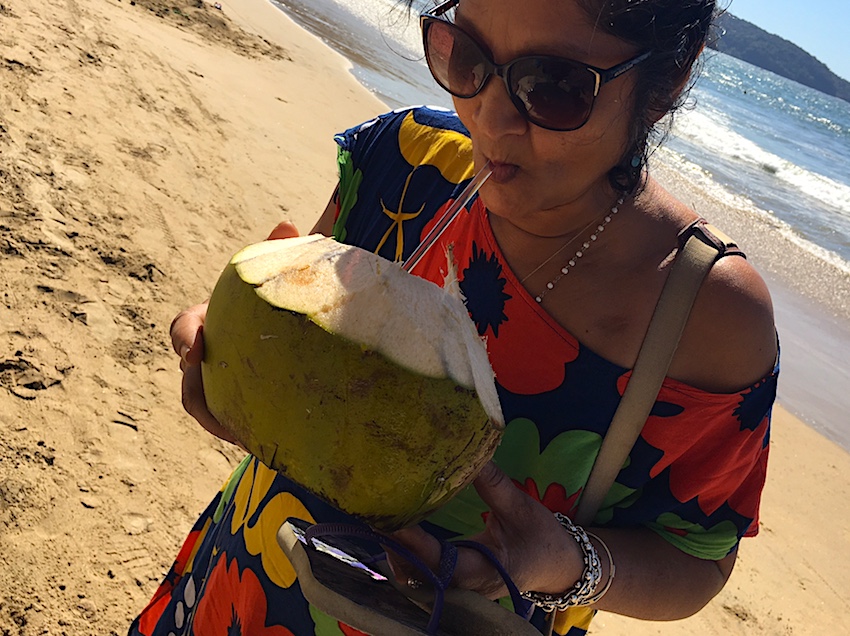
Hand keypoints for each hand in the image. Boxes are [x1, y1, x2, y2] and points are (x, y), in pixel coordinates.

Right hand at [171, 220, 300, 444]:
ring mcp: (220, 383)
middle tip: (221, 408)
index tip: (193, 349)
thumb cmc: (280, 300)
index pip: (184, 327)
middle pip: (187, 379)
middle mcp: (209, 355)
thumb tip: (290, 224)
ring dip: (215, 420)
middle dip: (193, 388)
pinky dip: (237, 433)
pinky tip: (259, 442)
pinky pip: (230, 424)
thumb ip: (280, 250)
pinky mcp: (238, 406)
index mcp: (211, 321)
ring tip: (238, 433)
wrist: (293, 329)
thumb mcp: (280, 276)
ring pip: (203, 407)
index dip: (183, 336)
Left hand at [388, 462, 583, 598]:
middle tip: (378, 513)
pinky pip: (421, 574)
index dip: (414, 544)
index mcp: (486, 570)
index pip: (441, 562)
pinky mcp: (453, 584)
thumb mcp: (521, 507)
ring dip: (396, 552)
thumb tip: (470, 451)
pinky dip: (405, 555)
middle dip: (396, 549)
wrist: (557, 567)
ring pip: (416, 579)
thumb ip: (493, 483)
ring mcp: (458, 589)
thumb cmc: (541, 538)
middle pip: (419, 577)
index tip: (394, 519)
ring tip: (381, 517)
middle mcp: (466, 586)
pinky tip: (396, 530)